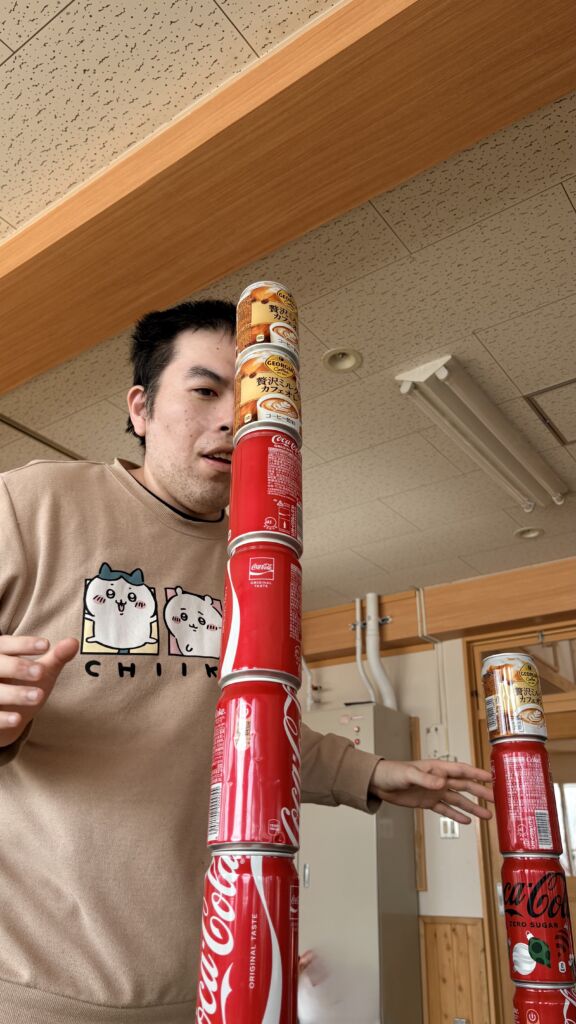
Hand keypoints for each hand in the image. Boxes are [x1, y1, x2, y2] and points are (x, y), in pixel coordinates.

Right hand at [0, 635, 78, 745]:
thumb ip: (56, 657)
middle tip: (40, 672)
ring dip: (16, 693)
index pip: (6, 644)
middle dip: (17, 667)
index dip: (24, 644)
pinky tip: (17, 719)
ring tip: (38, 696)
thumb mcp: (41, 671)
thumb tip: (74, 642)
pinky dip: (3, 718)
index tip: (46, 645)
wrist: (4, 717)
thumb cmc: (22, 685)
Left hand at [369, 758, 492, 823]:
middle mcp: (439, 780)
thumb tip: (442, 783)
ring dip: (472, 807)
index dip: (476, 773)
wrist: (379, 784)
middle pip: (464, 786)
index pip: (461, 770)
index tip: (491, 778)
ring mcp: (435, 791)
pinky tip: (467, 821)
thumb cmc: (392, 773)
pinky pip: (446, 809)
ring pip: (458, 800)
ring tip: (487, 816)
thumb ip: (425, 779)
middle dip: (480, 792)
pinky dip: (456, 815)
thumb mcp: (408, 775)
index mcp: (436, 768)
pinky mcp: (428, 802)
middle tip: (495, 799)